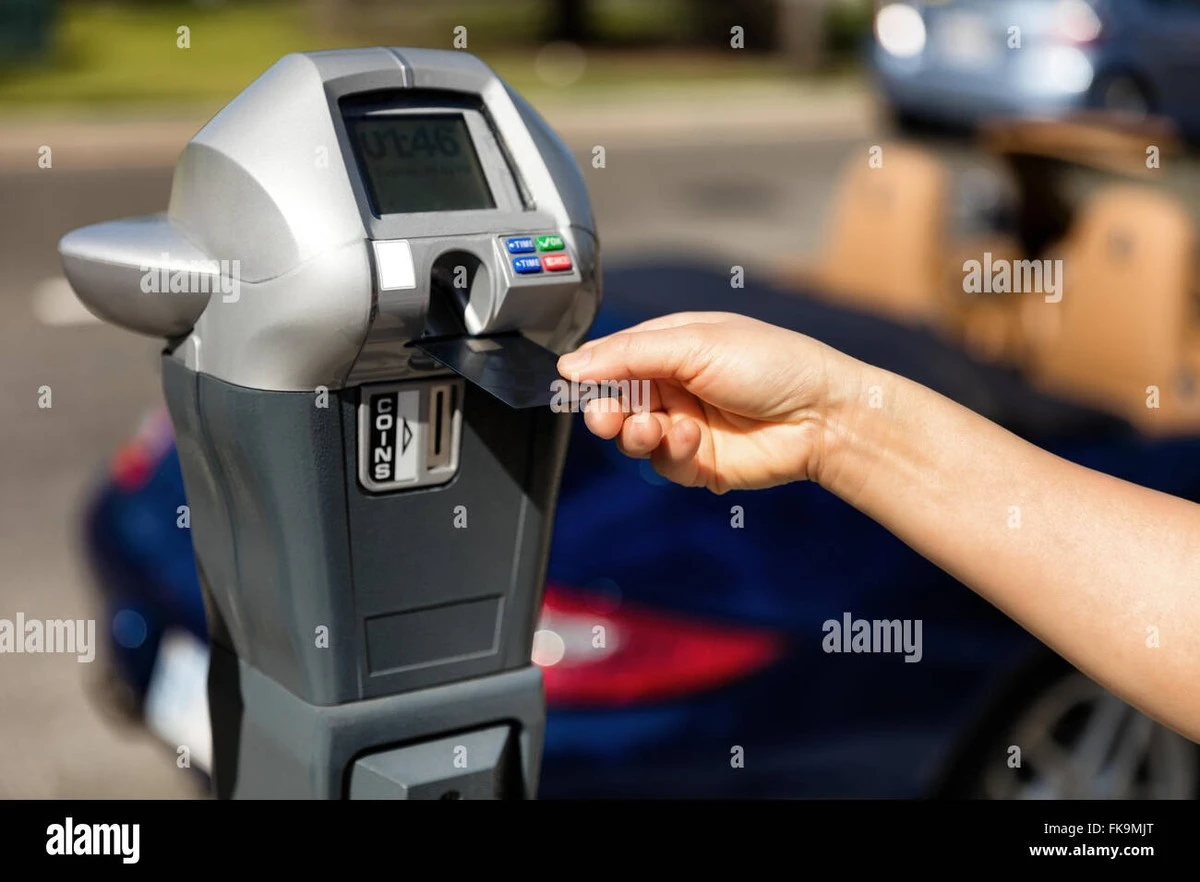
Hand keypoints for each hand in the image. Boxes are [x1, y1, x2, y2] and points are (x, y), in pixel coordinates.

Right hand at [556, 312, 862, 492]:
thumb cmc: (772, 364)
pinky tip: (691, 437)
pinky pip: (661, 464)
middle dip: (605, 410)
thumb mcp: (695, 343)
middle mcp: (674, 386)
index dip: (592, 373)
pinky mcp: (697, 464)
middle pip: (615, 402)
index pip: (614, 359)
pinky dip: (669, 451)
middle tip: (606, 416)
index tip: (573, 384)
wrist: (824, 416)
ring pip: (632, 437)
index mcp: (671, 347)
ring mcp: (684, 426)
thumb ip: (629, 354)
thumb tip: (570, 366)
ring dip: (635, 433)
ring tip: (654, 427)